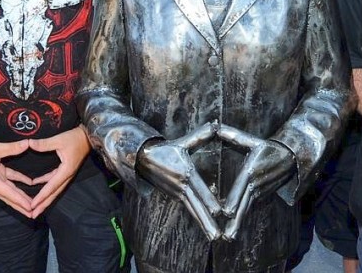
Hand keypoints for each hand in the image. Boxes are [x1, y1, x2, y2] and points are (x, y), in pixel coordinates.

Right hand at [0, 137, 35, 217]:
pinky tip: (30, 182)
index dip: (20, 201)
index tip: (30, 208)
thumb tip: (27, 144)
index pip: (9, 193)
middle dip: (21, 205)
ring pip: (11, 189)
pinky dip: (20, 179)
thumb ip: (12, 148)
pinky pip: (10, 178)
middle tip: (33, 214)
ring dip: (20, 196)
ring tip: (31, 203)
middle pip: (9, 197)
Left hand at [25, 126, 90, 216]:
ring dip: (45, 198)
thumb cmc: (75, 138)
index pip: (51, 187)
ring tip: (35, 206)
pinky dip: (45, 184)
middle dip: (43, 204)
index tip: (32, 205)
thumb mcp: (59, 140)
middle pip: (54, 193)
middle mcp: (66, 176)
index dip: (41, 196)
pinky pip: (54, 181)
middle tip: (32, 214)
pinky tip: (36, 184)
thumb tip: (29, 144)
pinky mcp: (65, 170)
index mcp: (66, 171)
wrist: (87, 136)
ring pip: (54, 189)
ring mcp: (66, 174)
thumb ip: (44, 144)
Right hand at [136, 122, 222, 240]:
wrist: (143, 159)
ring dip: (204, 225)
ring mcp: (178, 193)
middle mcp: (181, 185)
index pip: (199, 188)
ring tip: (215, 238)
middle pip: (196, 205)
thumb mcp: (184, 141)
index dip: (208, 200)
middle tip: (218, 235)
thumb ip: (201, 135)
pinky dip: (198, 219)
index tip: (218, 212)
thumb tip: (217, 124)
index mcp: (185, 171)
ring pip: (193, 211)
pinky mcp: (176, 197)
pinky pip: (190, 210)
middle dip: (208, 221)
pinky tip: (208, 229)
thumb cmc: (167, 148)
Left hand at [217, 125, 297, 239]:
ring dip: (238, 224)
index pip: (241, 187)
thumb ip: (232, 135)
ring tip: (229, 238)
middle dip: (235, 221)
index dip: (234, 200)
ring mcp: (260, 192)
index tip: (226, 212)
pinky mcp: (262, 197)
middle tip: (225, 236)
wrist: (291, 158)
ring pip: (247, 209)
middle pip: (244, 205)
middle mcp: (255, 184)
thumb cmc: (267, 147)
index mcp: (250, 171)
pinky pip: (250, 208)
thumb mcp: (251, 140)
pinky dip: (242, 218)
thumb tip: (215, 126)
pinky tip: (234, 229)